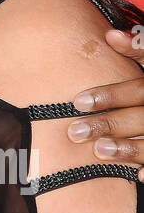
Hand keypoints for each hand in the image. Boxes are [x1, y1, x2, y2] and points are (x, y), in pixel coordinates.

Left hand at [70, 29, 143, 178]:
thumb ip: (140, 48)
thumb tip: (110, 36)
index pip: (139, 89)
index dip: (111, 95)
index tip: (78, 102)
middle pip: (143, 117)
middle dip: (111, 124)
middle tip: (75, 131)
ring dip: (129, 149)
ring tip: (99, 150)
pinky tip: (138, 175)